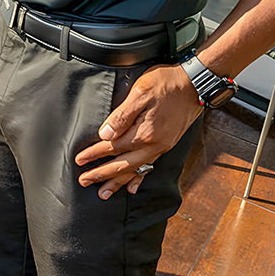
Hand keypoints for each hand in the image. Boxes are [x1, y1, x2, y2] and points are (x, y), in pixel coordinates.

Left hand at [74, 64, 202, 198]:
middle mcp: (154, 145)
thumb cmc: (166, 84)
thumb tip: (105, 134)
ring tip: (104, 192)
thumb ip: (122, 115)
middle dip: (102, 174)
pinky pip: (150, 166)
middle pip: (123, 164)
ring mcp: (162, 147)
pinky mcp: (167, 144)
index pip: (113, 147)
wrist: (195, 85)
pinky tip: (132, 187)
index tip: (79, 161)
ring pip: (136, 169)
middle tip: (84, 181)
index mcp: (145, 133)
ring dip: (118, 181)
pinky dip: (139, 178)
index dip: (94, 154)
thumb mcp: (140, 93)